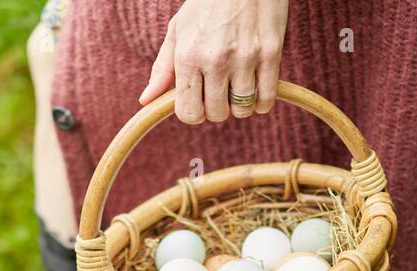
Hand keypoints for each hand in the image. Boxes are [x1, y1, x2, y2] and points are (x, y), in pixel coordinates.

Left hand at [138, 0, 288, 124]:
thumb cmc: (208, 4)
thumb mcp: (178, 30)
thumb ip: (163, 68)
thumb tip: (146, 100)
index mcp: (189, 55)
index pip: (188, 112)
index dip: (194, 112)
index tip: (199, 101)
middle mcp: (215, 60)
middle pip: (216, 114)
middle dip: (217, 108)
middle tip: (220, 90)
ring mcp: (245, 58)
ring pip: (243, 110)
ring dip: (241, 105)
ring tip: (239, 86)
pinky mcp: (271, 54)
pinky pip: (267, 100)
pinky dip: (262, 102)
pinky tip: (257, 87)